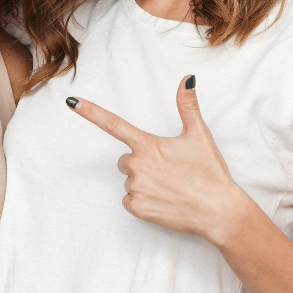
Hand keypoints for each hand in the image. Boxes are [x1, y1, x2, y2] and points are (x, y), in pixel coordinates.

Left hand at [67, 75, 247, 240]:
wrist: (220, 212)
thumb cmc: (210, 172)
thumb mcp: (199, 135)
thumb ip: (187, 106)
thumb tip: (187, 79)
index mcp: (148, 145)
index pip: (113, 124)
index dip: (90, 112)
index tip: (72, 101)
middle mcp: (137, 165)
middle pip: (125, 160)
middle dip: (141, 163)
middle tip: (168, 171)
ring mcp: (135, 188)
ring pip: (129, 181)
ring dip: (144, 183)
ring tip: (170, 188)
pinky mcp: (137, 208)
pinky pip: (129, 201)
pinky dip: (144, 202)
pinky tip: (164, 202)